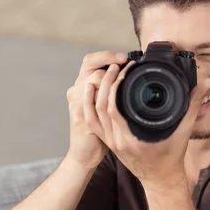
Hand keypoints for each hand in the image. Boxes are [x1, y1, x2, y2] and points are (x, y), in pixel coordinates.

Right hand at [66, 51, 127, 170]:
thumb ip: (113, 93)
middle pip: (90, 65)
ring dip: (110, 76)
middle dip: (109, 61)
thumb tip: (133, 80)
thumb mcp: (106, 108)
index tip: (124, 57)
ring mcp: (77, 103)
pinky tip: (118, 93)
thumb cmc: (99, 131)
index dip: (106, 55)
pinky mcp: (81, 117)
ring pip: (92, 81)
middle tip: (127, 63)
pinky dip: (105, 95)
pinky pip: (93, 102)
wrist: (84, 154)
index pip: (90, 61)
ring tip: (125, 75)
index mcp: (82, 86)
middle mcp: (76, 91)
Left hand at [83, 64, 204, 188]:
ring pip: (93, 114)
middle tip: (115, 66)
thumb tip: (203, 85)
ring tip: (103, 73)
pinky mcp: (109, 143)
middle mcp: (118, 141)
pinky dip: (89, 106)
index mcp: (132, 139)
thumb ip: (192, 107)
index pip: (114, 107)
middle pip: (101, 107)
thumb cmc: (172, 159)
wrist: (161, 180)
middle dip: (106, 82)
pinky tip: (92, 91)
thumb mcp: (184, 132)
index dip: (116, 84)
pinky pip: (93, 123)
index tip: (125, 69)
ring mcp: (111, 143)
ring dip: (95, 92)